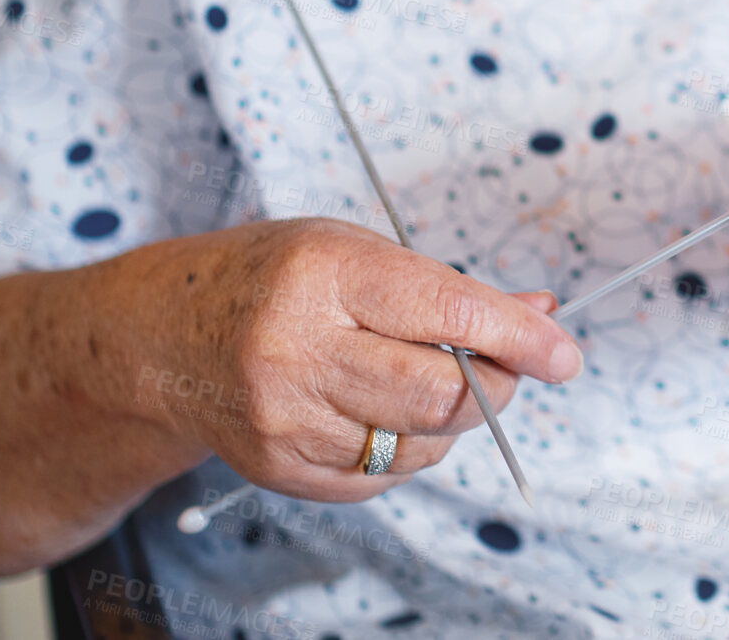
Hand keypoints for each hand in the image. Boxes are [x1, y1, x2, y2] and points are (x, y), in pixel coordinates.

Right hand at [137, 218, 580, 501]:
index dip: (518, 336)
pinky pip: (381, 477)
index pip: (448, 313)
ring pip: (418, 444)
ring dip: (453, 419)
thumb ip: (450, 288)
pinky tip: (384, 409)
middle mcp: (298, 349)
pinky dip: (408, 448)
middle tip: (510, 366)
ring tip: (431, 377)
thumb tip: (541, 314)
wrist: (165, 335)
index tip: (564, 351)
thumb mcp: (360, 251)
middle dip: (497, 385)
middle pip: (438, 394)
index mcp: (326, 275)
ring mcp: (284, 418)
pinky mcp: (279, 469)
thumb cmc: (275, 278)